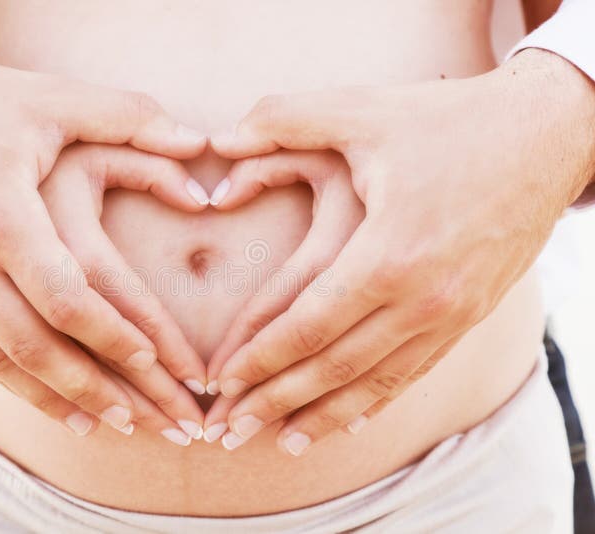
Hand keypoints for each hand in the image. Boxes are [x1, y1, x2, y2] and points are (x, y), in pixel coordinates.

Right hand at [0, 12, 207, 436]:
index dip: (123, 341)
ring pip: (4, 361)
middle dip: (106, 391)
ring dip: (61, 401)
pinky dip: (16, 383)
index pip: (71, 299)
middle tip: (160, 424)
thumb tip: (201, 144)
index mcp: (3, 214)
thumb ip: (129, 118)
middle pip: (42, 347)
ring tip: (114, 428)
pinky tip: (51, 401)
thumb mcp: (51, 97)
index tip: (171, 372)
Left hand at [205, 49, 594, 453]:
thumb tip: (222, 139)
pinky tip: (348, 418)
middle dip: (274, 402)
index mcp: (387, 253)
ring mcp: (451, 314)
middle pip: (332, 367)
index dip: (257, 359)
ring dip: (322, 416)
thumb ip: (284, 119)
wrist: (548, 135)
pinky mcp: (470, 316)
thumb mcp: (363, 110)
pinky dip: (375, 401)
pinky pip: (413, 373)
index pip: (305, 325)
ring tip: (282, 441)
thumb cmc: (450, 122)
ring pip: (374, 383)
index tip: (219, 384)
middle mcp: (422, 298)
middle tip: (230, 431)